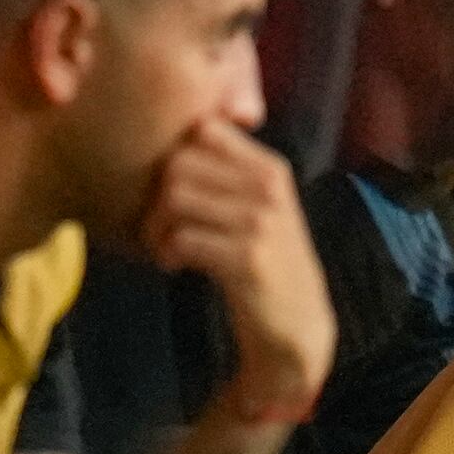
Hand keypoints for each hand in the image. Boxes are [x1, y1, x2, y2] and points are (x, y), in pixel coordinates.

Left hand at [143, 120, 336, 422]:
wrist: (298, 325)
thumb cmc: (268, 263)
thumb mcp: (262, 207)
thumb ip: (231, 170)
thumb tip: (179, 133)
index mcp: (271, 169)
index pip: (204, 128)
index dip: (176, 154)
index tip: (177, 188)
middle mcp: (269, 189)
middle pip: (178, 163)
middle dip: (156, 196)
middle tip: (159, 226)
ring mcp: (261, 224)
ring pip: (174, 198)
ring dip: (155, 227)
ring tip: (164, 247)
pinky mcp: (248, 259)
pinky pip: (182, 238)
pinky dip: (167, 253)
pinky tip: (175, 266)